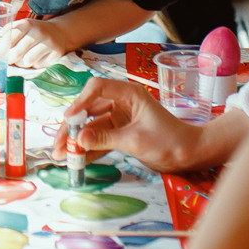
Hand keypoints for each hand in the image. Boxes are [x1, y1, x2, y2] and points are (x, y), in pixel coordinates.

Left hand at [0, 17, 74, 70]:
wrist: (60, 32)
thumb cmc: (35, 30)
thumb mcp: (22, 25)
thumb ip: (7, 32)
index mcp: (27, 24)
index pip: (9, 39)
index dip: (0, 49)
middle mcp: (38, 32)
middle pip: (16, 53)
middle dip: (10, 59)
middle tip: (8, 60)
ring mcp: (48, 43)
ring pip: (27, 61)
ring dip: (23, 62)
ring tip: (25, 56)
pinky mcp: (55, 54)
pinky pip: (38, 65)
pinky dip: (35, 64)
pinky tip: (37, 57)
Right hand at [54, 78, 204, 173]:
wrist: (189, 154)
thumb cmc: (169, 141)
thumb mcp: (136, 140)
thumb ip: (106, 139)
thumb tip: (79, 140)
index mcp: (128, 94)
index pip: (97, 89)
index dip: (80, 103)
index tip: (68, 121)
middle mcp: (121, 102)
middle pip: (89, 109)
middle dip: (72, 127)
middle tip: (58, 144)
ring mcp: (119, 118)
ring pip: (91, 127)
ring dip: (77, 141)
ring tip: (61, 155)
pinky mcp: (120, 133)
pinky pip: (99, 139)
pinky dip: (88, 149)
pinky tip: (76, 160)